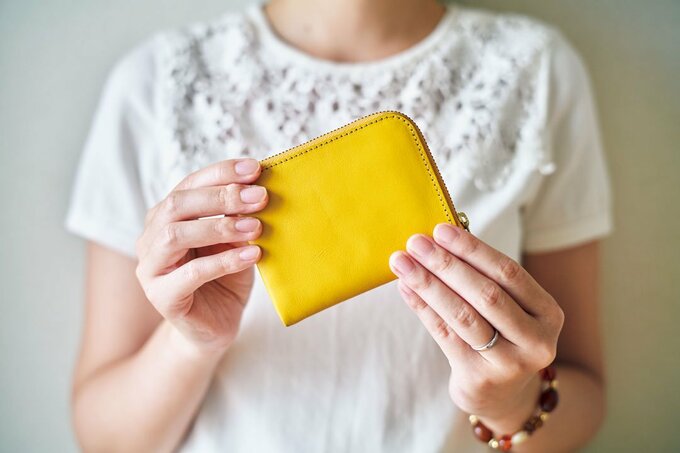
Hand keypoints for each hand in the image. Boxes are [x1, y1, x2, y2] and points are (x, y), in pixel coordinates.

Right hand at [135, 158, 267, 353]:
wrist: (215, 327)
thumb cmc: (226, 279)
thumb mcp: (236, 242)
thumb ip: (239, 218)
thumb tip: (259, 190)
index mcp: (168, 215)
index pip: (190, 184)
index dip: (222, 173)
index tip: (256, 169)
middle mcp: (152, 236)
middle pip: (177, 204)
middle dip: (221, 196)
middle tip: (260, 197)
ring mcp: (151, 267)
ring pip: (174, 236)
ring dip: (219, 226)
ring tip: (256, 226)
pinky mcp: (162, 297)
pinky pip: (190, 274)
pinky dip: (223, 262)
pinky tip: (252, 255)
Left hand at [389, 223, 563, 422]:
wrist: (500, 394)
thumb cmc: (500, 334)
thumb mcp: (507, 307)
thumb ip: (484, 277)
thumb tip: (439, 238)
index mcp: (547, 312)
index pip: (508, 272)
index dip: (473, 249)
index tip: (441, 229)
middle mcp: (536, 340)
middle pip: (486, 294)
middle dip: (446, 264)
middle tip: (416, 242)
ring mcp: (510, 363)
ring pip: (463, 316)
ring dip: (428, 284)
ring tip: (402, 263)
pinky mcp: (480, 377)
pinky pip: (445, 335)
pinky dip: (422, 308)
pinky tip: (405, 289)